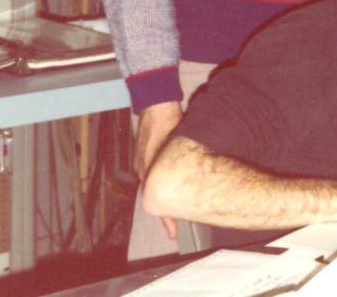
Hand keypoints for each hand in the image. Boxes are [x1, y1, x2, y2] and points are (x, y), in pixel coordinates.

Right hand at [137, 101, 182, 239]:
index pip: (157, 200)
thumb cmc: (168, 122)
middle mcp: (145, 169)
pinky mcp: (145, 156)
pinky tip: (172, 184)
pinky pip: (153, 174)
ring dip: (164, 194)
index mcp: (150, 169)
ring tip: (174, 208)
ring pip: (156, 184)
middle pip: (156, 194)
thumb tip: (192, 176)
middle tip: (174, 227)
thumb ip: (179, 159)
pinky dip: (162, 181)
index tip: (172, 232)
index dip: (166, 218)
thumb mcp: (176, 143)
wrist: (156, 105)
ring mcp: (143, 163)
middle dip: (165, 210)